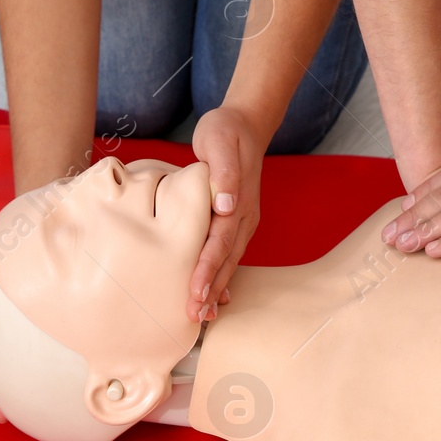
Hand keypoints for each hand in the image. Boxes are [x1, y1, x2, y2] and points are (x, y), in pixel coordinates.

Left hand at [188, 107, 265, 322]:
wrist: (244, 125)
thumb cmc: (225, 132)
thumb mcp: (220, 141)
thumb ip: (224, 172)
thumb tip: (225, 205)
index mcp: (239, 201)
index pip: (221, 241)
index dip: (208, 268)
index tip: (196, 291)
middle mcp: (243, 216)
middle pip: (227, 258)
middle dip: (212, 288)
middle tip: (196, 315)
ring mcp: (242, 221)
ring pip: (229, 260)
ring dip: (216, 288)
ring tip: (202, 314)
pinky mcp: (234, 221)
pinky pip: (228, 253)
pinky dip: (221, 276)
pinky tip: (213, 296)